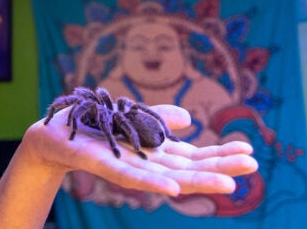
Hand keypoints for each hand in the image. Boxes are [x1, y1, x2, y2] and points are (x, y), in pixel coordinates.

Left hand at [23, 104, 257, 196]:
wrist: (53, 134)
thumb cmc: (94, 129)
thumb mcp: (132, 119)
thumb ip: (159, 121)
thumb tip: (188, 121)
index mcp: (153, 152)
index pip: (193, 157)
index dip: (219, 155)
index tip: (250, 152)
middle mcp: (144, 164)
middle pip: (187, 169)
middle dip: (220, 168)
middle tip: (253, 165)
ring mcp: (126, 167)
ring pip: (165, 176)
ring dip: (198, 181)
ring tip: (228, 184)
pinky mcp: (102, 164)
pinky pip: (129, 176)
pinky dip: (152, 183)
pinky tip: (173, 189)